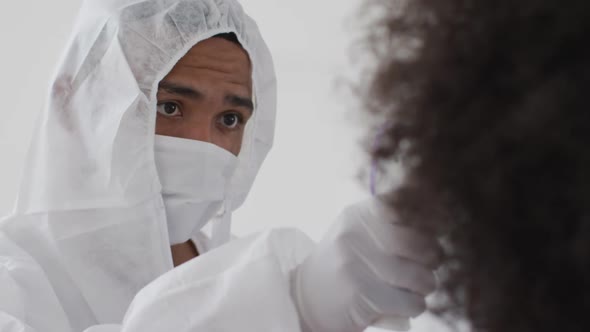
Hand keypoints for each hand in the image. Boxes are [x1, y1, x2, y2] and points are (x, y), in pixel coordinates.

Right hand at [291, 199, 439, 331]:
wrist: (307, 297)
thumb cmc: (346, 265)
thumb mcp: (360, 234)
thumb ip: (394, 224)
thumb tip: (443, 221)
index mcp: (360, 214)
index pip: (406, 204)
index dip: (430, 217)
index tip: (437, 228)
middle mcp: (355, 233)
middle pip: (420, 243)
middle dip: (434, 257)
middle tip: (430, 265)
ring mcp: (355, 263)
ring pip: (419, 277)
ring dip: (425, 286)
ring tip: (415, 288)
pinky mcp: (360, 294)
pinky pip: (410, 302)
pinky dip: (414, 306)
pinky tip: (402, 305)